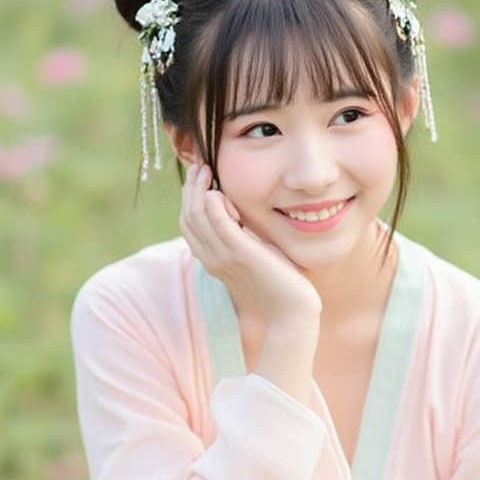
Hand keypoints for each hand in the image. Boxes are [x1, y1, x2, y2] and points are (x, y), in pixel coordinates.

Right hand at [179, 163, 321, 332]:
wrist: (291, 312)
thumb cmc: (280, 284)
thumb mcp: (256, 256)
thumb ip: (245, 238)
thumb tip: (244, 219)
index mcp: (213, 260)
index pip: (188, 225)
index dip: (189, 199)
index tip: (199, 177)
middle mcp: (212, 259)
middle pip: (187, 217)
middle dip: (190, 189)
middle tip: (199, 166)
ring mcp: (224, 257)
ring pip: (197, 216)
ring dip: (200, 189)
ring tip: (207, 170)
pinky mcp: (240, 254)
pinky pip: (218, 221)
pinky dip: (216, 203)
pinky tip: (221, 192)